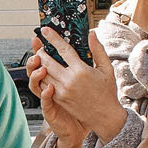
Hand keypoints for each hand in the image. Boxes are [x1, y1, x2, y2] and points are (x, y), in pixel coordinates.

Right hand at [26, 42, 85, 147]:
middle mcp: (50, 84)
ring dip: (36, 75)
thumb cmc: (89, 100)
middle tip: (38, 51)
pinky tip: (50, 87)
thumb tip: (90, 35)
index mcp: (58, 76)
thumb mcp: (89, 77)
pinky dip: (46, 94)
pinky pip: (45, 101)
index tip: (38, 38)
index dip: (40, 48)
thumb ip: (89, 57)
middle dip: (34, 59)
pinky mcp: (51, 110)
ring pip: (35, 83)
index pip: (46, 59)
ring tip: (41, 67)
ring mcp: (49, 97)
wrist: (91, 123)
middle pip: (36, 69)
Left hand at [34, 27, 126, 145]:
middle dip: (41, 51)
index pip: (63, 50)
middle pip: (47, 61)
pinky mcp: (59, 99)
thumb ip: (98, 50)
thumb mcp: (107, 69)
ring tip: (40, 57)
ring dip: (39, 64)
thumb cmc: (107, 92)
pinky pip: (44, 85)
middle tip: (40, 45)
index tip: (45, 30)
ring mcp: (62, 91)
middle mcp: (69, 81)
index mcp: (81, 71)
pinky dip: (42, 77)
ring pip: (43, 73)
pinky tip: (44, 71)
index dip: (52, 38)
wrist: (104, 116)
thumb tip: (92, 34)